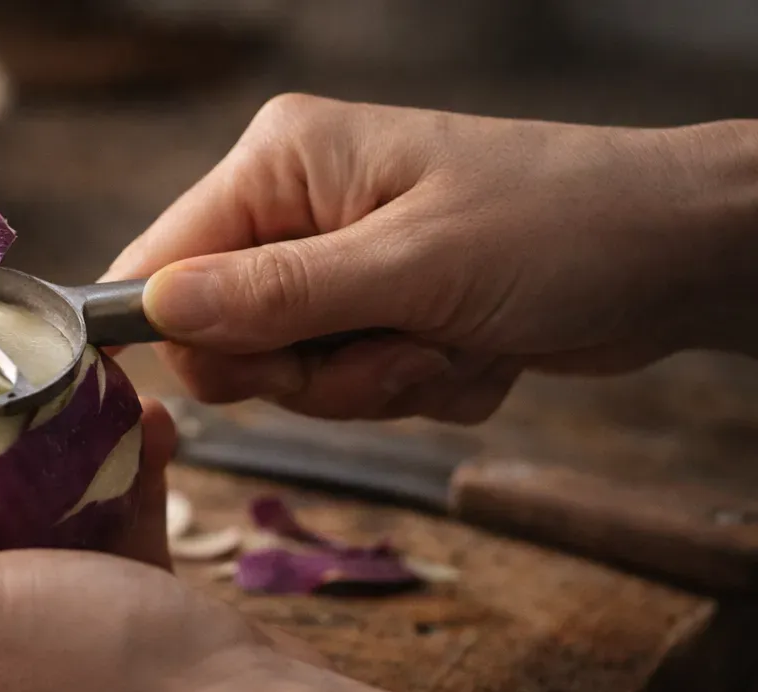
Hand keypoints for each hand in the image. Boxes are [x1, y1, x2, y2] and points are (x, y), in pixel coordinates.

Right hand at [108, 96, 757, 422]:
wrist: (678, 254)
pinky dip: (417, 387)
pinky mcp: (378, 312)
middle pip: (223, 337)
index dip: (184, 336)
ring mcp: (337, 265)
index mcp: (282, 164)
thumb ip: (276, 295)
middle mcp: (296, 211)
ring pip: (292, 376)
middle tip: (395, 349)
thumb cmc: (560, 229)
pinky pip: (352, 387)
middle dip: (313, 371)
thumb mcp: (412, 267)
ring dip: (377, 384)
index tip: (258, 373)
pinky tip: (478, 347)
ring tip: (453, 342)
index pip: (160, 264)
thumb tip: (154, 308)